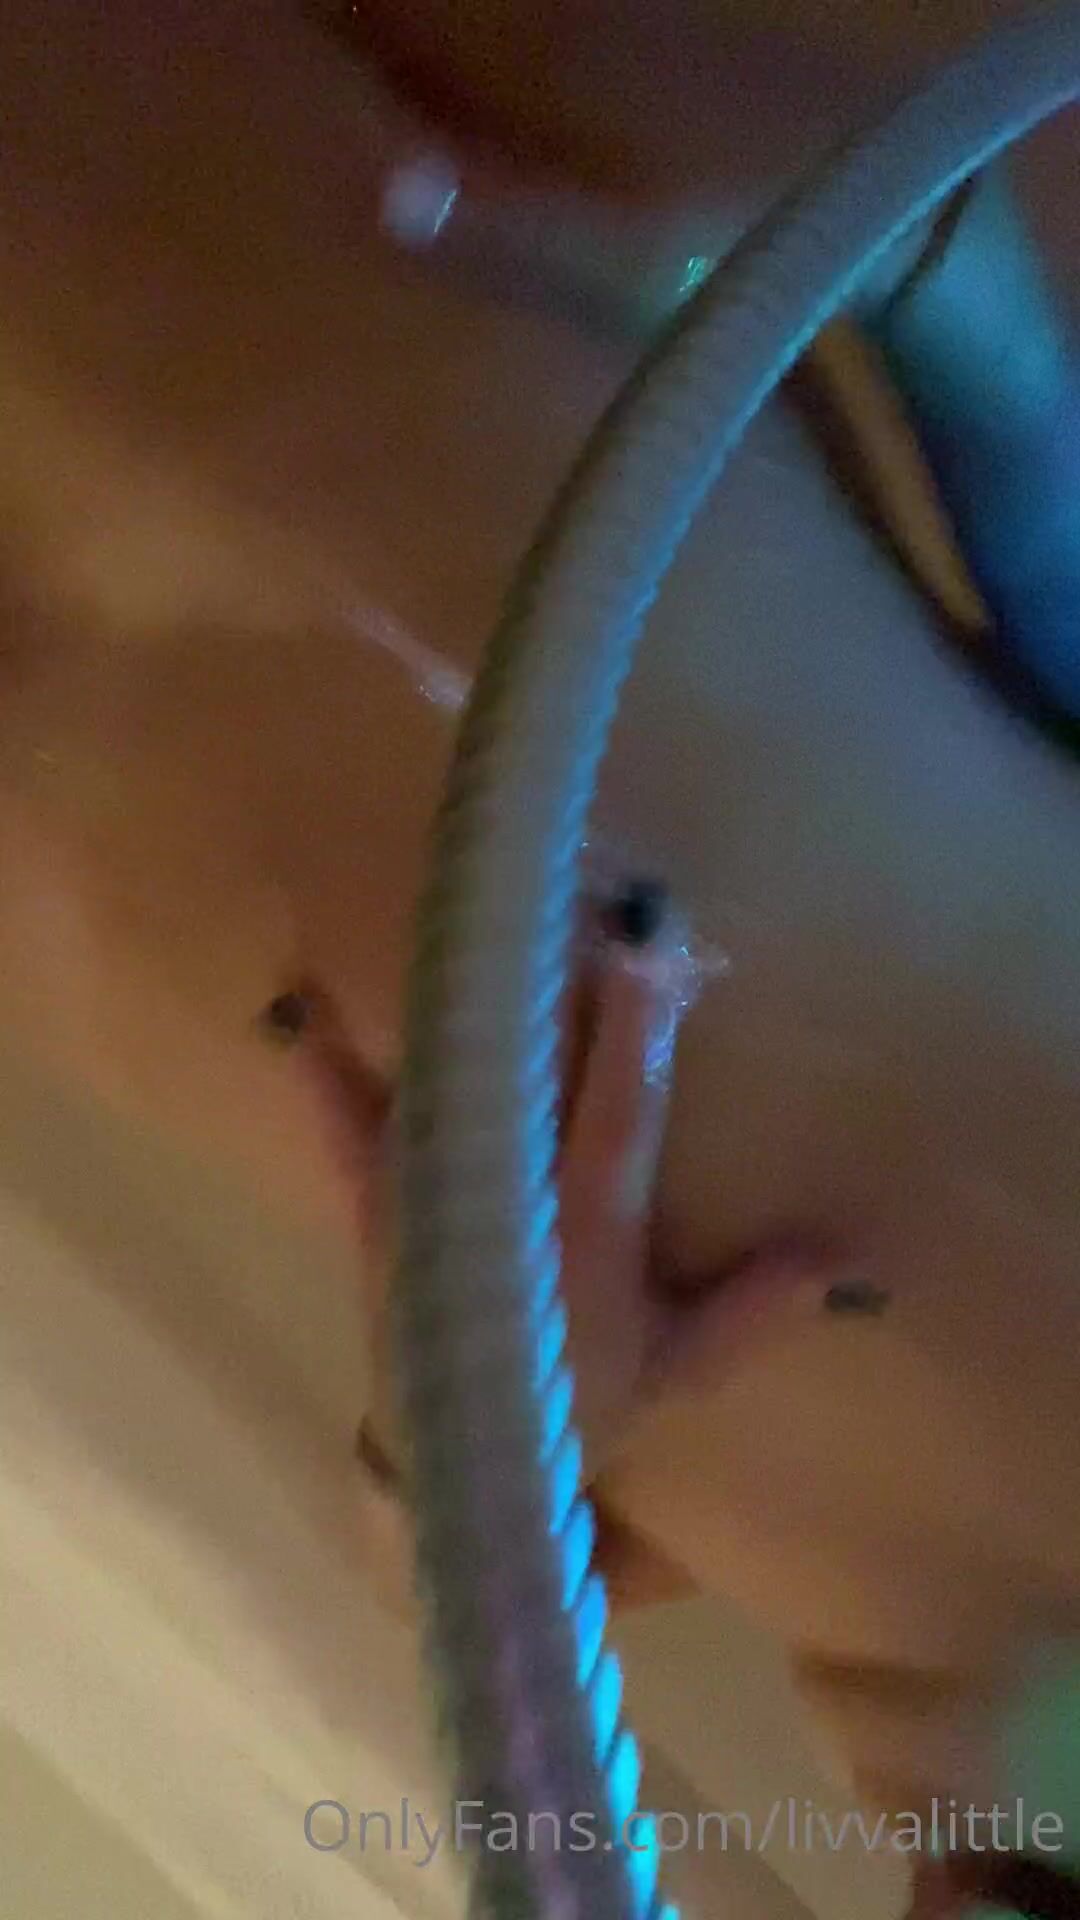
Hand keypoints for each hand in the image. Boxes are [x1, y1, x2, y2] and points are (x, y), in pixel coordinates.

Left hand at [286, 884, 698, 1611]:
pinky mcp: (375, 1216)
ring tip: (480, 922)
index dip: (635, 1034)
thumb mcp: (680, 1368)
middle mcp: (507, 1204)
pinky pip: (346, 1138)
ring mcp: (433, 1203)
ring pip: (448, 1085)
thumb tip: (839, 1255)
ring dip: (469, 1004)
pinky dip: (328, 1080)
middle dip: (558, 988)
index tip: (651, 952)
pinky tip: (302, 1018)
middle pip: (534, 1075)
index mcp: (589, 1233)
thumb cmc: (587, 1403)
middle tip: (575, 900)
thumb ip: (753, 1309)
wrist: (464, 1470)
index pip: (618, 1115)